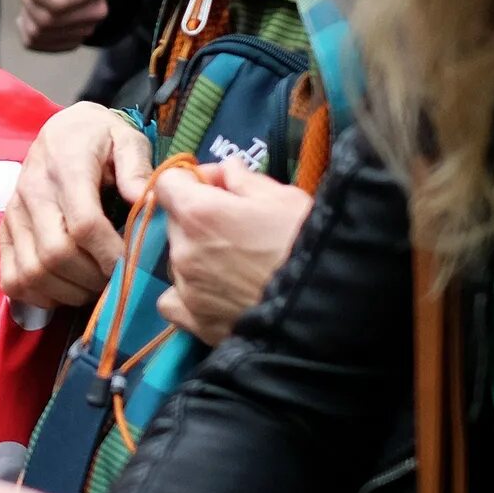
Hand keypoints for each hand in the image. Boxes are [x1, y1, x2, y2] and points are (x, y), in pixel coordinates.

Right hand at [0, 102, 153, 311]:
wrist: (62, 130)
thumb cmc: (99, 137)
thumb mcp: (127, 139)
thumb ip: (138, 169)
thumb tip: (148, 202)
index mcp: (66, 168)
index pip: (84, 224)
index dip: (111, 254)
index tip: (133, 265)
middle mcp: (32, 193)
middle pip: (55, 255)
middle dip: (92, 278)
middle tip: (117, 280)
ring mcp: (14, 216)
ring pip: (33, 273)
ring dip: (68, 291)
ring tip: (94, 285)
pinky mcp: (5, 232)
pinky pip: (12, 279)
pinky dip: (39, 295)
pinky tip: (65, 289)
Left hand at [16, 0, 110, 52]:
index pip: (58, 2)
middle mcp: (97, 11)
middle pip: (47, 20)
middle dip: (28, 0)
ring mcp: (85, 30)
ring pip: (39, 33)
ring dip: (26, 12)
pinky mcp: (70, 43)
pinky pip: (35, 43)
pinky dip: (26, 27)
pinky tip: (32, 11)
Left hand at [153, 163, 313, 345]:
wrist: (326, 309)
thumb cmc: (307, 246)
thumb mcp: (285, 198)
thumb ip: (244, 179)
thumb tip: (225, 171)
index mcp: (199, 213)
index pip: (168, 182)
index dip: (192, 180)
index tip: (219, 187)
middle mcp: (183, 251)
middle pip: (175, 222)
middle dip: (199, 218)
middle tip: (239, 227)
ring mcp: (187, 289)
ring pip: (178, 260)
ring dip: (198, 255)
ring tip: (239, 264)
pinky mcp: (196, 322)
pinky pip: (173, 301)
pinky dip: (187, 293)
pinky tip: (213, 292)